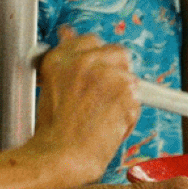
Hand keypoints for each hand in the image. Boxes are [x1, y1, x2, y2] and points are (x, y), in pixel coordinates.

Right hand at [33, 35, 139, 184]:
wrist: (59, 156)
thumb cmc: (53, 131)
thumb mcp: (50, 86)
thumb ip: (64, 59)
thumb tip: (67, 33)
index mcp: (61, 58)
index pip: (91, 41)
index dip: (98, 60)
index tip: (96, 72)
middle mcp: (82, 60)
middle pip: (117, 53)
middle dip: (116, 74)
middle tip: (103, 98)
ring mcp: (106, 74)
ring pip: (130, 79)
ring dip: (122, 99)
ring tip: (101, 118)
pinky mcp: (125, 92)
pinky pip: (137, 102)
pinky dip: (128, 118)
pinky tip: (108, 127)